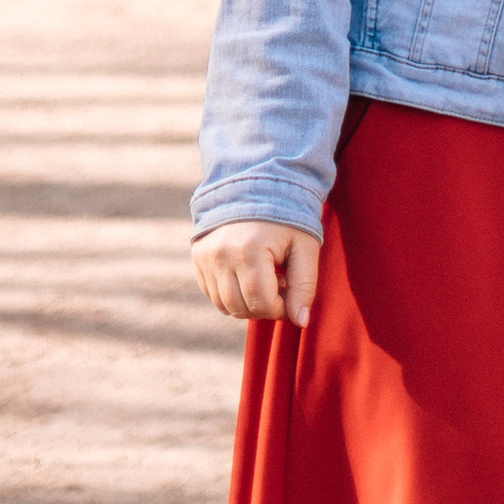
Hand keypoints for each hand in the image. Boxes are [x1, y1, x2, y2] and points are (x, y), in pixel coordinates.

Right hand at [193, 219, 318, 328]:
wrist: (258, 182)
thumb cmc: (287, 215)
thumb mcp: (305, 246)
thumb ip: (305, 285)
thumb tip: (301, 322)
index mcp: (250, 251)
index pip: (262, 303)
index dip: (280, 307)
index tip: (290, 291)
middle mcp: (221, 255)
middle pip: (241, 308)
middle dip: (264, 306)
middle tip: (279, 285)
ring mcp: (205, 256)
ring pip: (225, 305)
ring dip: (246, 302)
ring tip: (264, 278)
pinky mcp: (198, 256)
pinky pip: (212, 293)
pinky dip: (230, 294)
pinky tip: (247, 275)